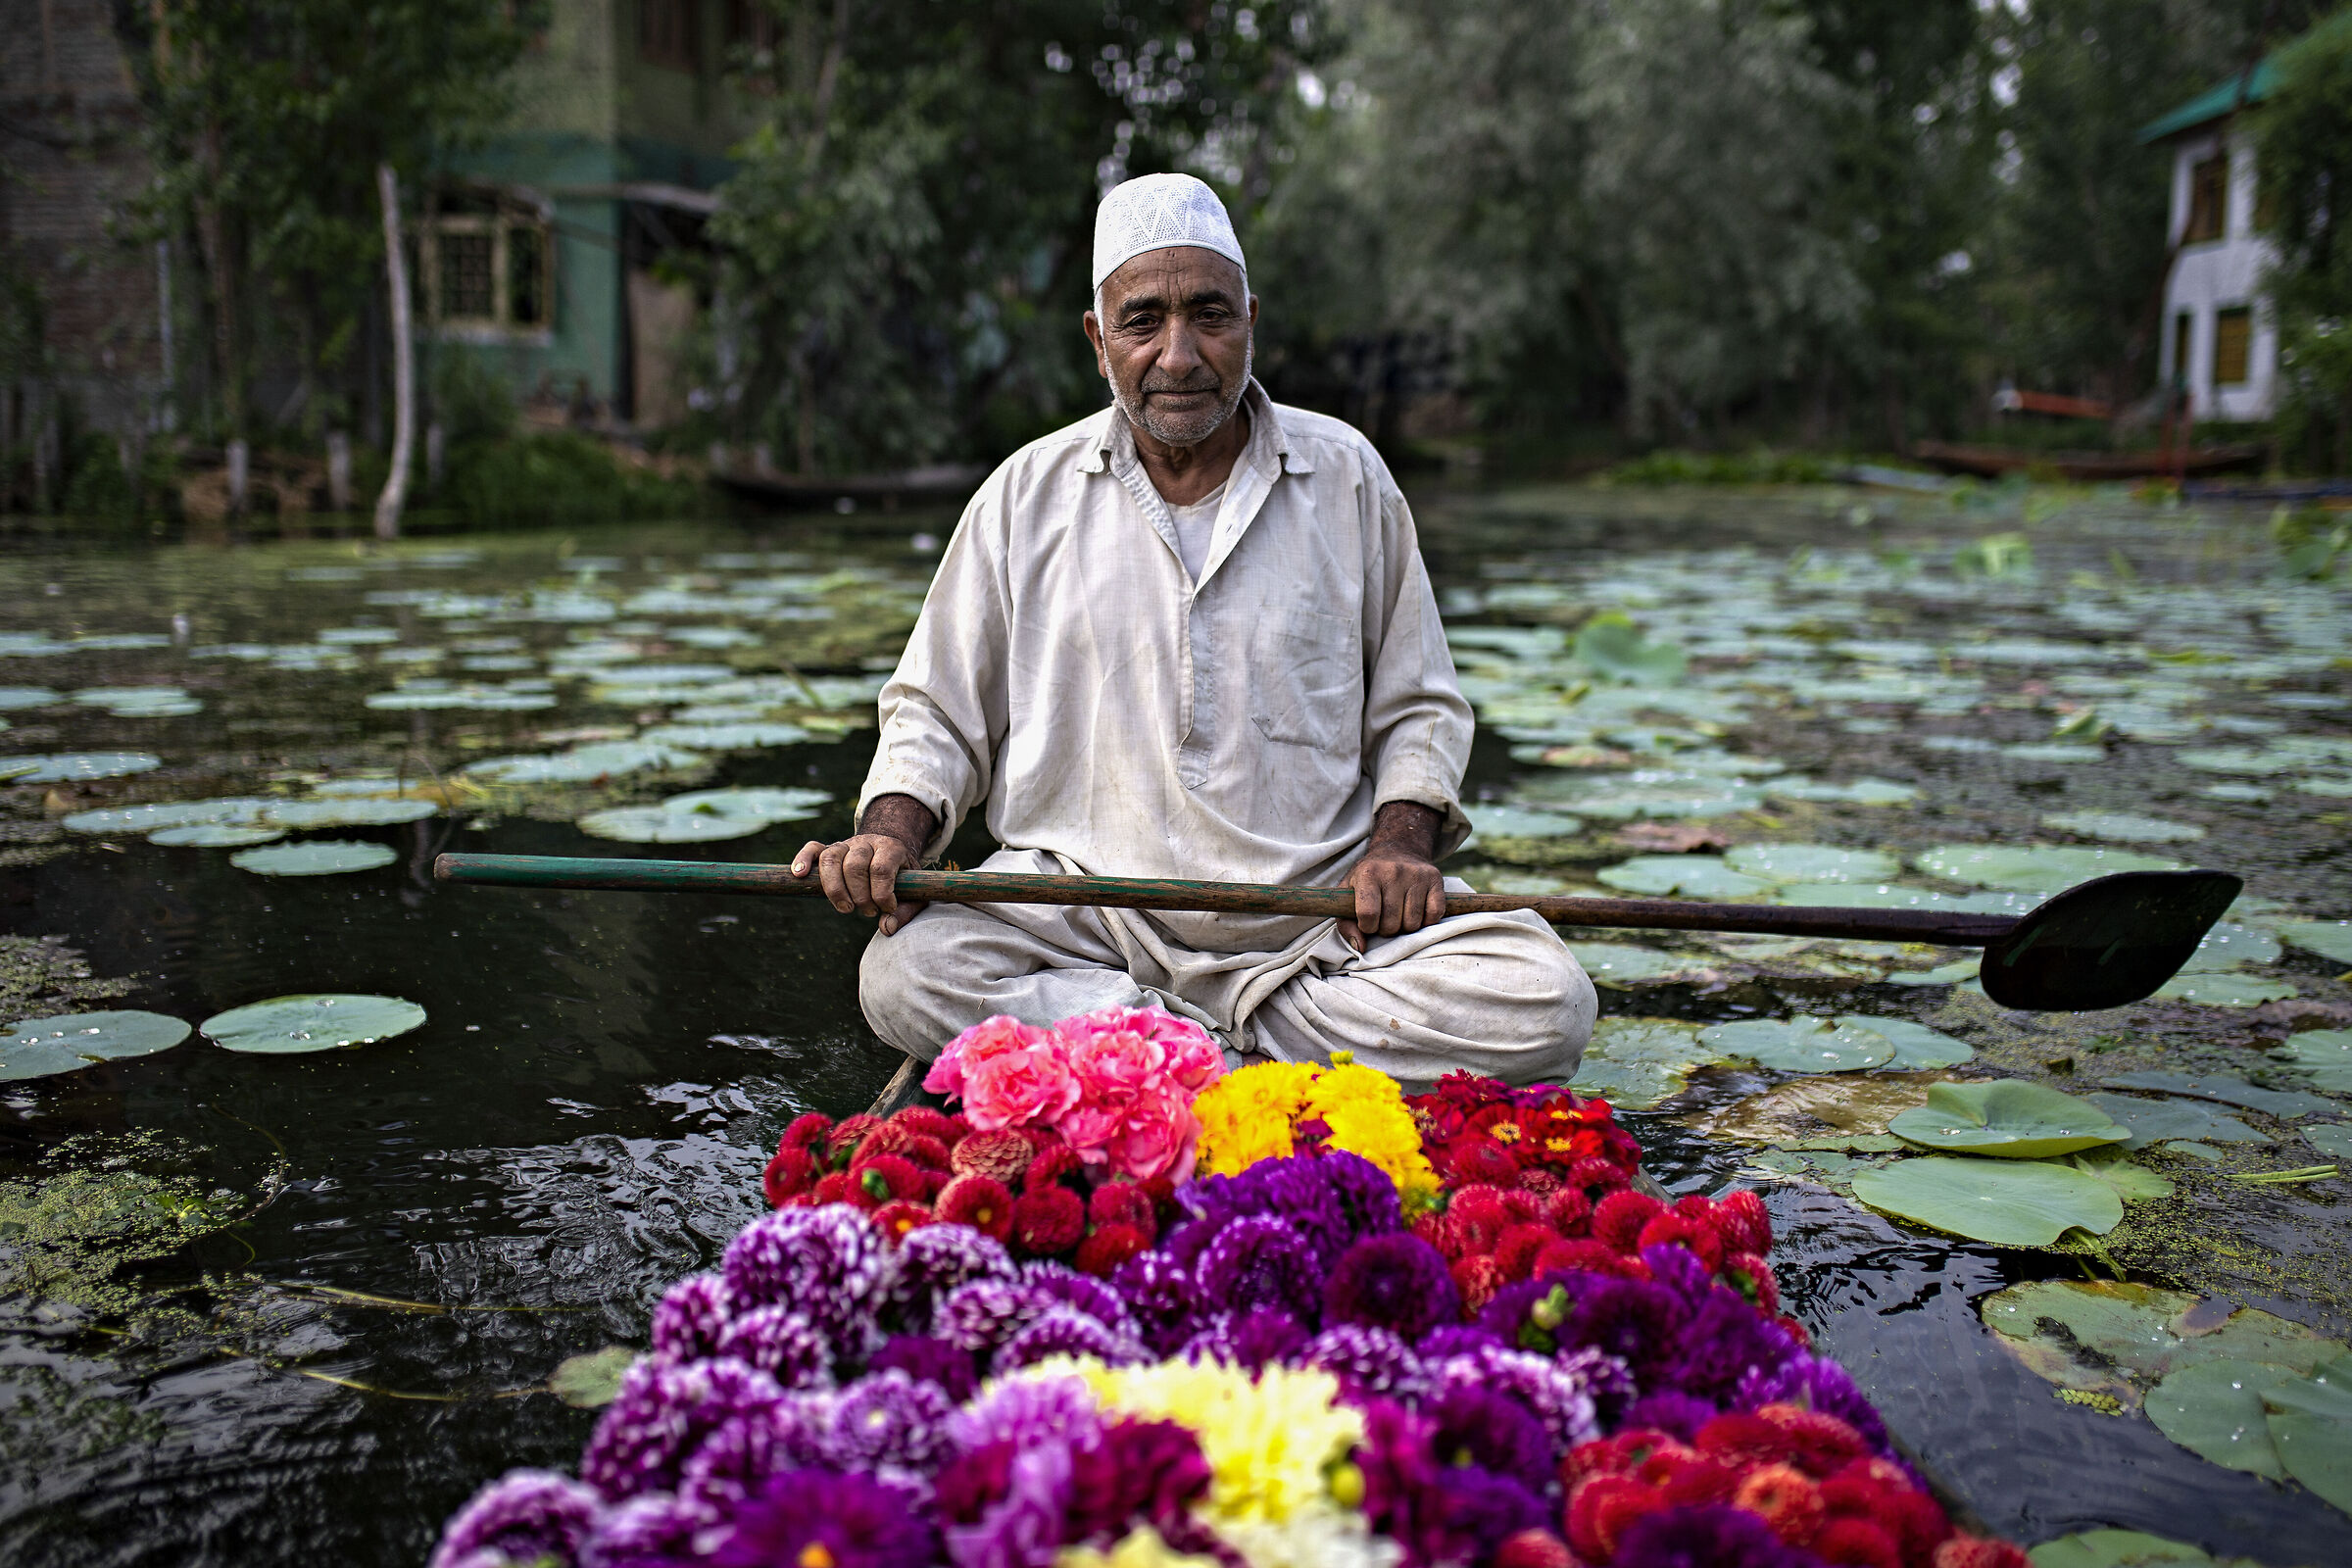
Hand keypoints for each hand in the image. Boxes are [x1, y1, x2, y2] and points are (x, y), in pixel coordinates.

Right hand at [791, 794, 936, 935]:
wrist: (891, 852)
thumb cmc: (903, 877)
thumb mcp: (914, 891)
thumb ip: (905, 910)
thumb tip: (887, 928)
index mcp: (891, 848)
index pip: (880, 869)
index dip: (881, 894)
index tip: (887, 909)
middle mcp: (866, 842)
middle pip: (854, 866)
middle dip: (860, 896)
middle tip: (868, 912)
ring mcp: (846, 844)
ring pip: (831, 858)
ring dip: (835, 889)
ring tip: (846, 909)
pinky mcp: (829, 848)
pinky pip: (812, 848)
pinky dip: (803, 859)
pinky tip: (799, 874)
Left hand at [1337, 800, 1449, 951]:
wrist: (1396, 851)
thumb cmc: (1368, 879)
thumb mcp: (1348, 895)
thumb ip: (1346, 924)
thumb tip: (1360, 948)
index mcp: (1368, 873)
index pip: (1368, 915)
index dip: (1367, 927)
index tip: (1368, 922)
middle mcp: (1394, 871)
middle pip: (1392, 924)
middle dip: (1386, 929)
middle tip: (1385, 918)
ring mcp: (1417, 875)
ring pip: (1413, 924)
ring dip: (1405, 927)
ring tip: (1399, 914)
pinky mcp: (1435, 879)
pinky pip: (1434, 916)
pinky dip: (1425, 921)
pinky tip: (1416, 912)